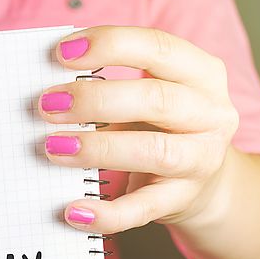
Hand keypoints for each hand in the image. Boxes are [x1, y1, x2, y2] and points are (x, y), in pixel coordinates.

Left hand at [40, 26, 240, 234]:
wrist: (204, 185)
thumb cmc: (162, 128)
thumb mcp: (149, 96)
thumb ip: (111, 84)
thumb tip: (49, 88)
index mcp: (202, 74)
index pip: (159, 47)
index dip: (111, 44)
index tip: (62, 52)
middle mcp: (211, 114)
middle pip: (155, 99)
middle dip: (95, 99)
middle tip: (48, 105)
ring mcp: (200, 160)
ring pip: (152, 150)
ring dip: (97, 148)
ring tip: (54, 147)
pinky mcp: (181, 200)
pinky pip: (142, 210)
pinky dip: (107, 213)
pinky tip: (74, 211)